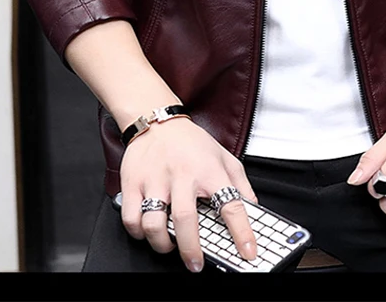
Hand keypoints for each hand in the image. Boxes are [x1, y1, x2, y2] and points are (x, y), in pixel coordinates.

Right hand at [119, 117, 259, 271]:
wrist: (157, 121)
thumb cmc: (192, 143)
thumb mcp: (224, 157)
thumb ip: (240, 184)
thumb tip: (253, 209)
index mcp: (210, 170)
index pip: (231, 205)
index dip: (242, 232)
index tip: (248, 253)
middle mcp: (183, 175)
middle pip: (186, 219)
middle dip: (191, 249)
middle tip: (196, 264)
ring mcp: (156, 180)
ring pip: (154, 223)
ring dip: (162, 244)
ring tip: (170, 246)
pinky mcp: (133, 183)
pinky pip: (131, 219)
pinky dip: (138, 233)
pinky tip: (147, 231)